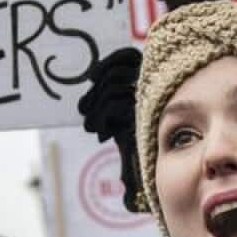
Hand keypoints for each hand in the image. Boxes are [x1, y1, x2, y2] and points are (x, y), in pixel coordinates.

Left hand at [78, 47, 146, 212]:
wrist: (150, 180)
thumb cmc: (136, 149)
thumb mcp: (122, 117)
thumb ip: (113, 95)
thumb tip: (91, 77)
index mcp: (150, 84)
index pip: (129, 56)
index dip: (109, 62)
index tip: (92, 75)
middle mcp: (153, 90)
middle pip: (116, 73)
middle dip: (95, 91)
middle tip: (83, 110)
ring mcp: (150, 103)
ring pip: (112, 89)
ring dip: (94, 108)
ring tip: (92, 127)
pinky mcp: (144, 118)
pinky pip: (114, 107)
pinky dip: (102, 120)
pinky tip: (104, 137)